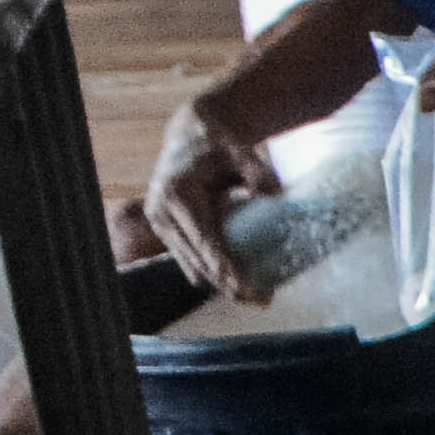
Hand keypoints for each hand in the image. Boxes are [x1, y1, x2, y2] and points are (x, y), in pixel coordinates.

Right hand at [141, 101, 279, 302]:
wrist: (193, 134)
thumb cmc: (217, 141)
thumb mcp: (238, 148)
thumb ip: (255, 169)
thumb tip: (273, 193)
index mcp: (177, 194)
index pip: (203, 240)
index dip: (224, 266)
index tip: (245, 286)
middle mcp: (162, 213)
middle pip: (196, 260)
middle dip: (227, 283)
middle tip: (261, 300)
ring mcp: (161, 224)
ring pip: (191, 265)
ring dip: (220, 283)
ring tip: (255, 297)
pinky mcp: (169, 230)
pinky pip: (191, 258)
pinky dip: (213, 271)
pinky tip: (238, 281)